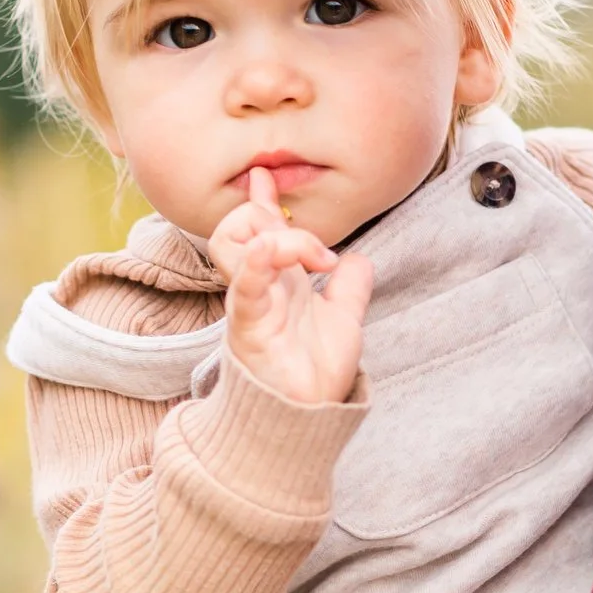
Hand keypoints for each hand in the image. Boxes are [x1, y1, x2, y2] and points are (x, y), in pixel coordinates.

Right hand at [208, 167, 373, 404]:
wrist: (308, 417)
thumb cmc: (314, 374)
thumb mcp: (343, 320)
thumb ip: (349, 288)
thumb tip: (359, 258)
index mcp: (276, 281)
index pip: (258, 227)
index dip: (262, 200)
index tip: (265, 175)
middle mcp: (257, 286)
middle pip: (233, 227)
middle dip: (262, 213)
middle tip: (317, 246)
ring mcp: (249, 303)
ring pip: (232, 244)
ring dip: (275, 236)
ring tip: (317, 258)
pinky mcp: (248, 326)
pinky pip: (243, 286)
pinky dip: (256, 260)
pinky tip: (270, 248)